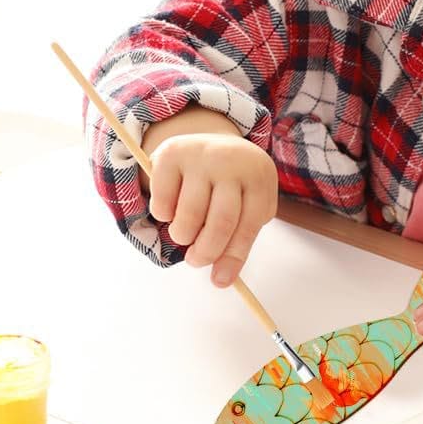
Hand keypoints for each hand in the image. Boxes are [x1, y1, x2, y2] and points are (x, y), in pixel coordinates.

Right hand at [144, 111, 275, 288]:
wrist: (213, 143)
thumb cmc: (234, 186)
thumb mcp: (246, 207)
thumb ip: (237, 241)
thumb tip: (221, 281)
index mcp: (259, 178)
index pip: (249, 224)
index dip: (234, 256)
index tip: (220, 280)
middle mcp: (233, 162)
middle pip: (221, 222)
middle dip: (206, 252)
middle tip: (196, 262)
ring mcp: (202, 155)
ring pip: (189, 215)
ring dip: (183, 235)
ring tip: (184, 234)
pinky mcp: (171, 153)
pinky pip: (163, 201)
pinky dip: (163, 216)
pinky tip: (171, 211)